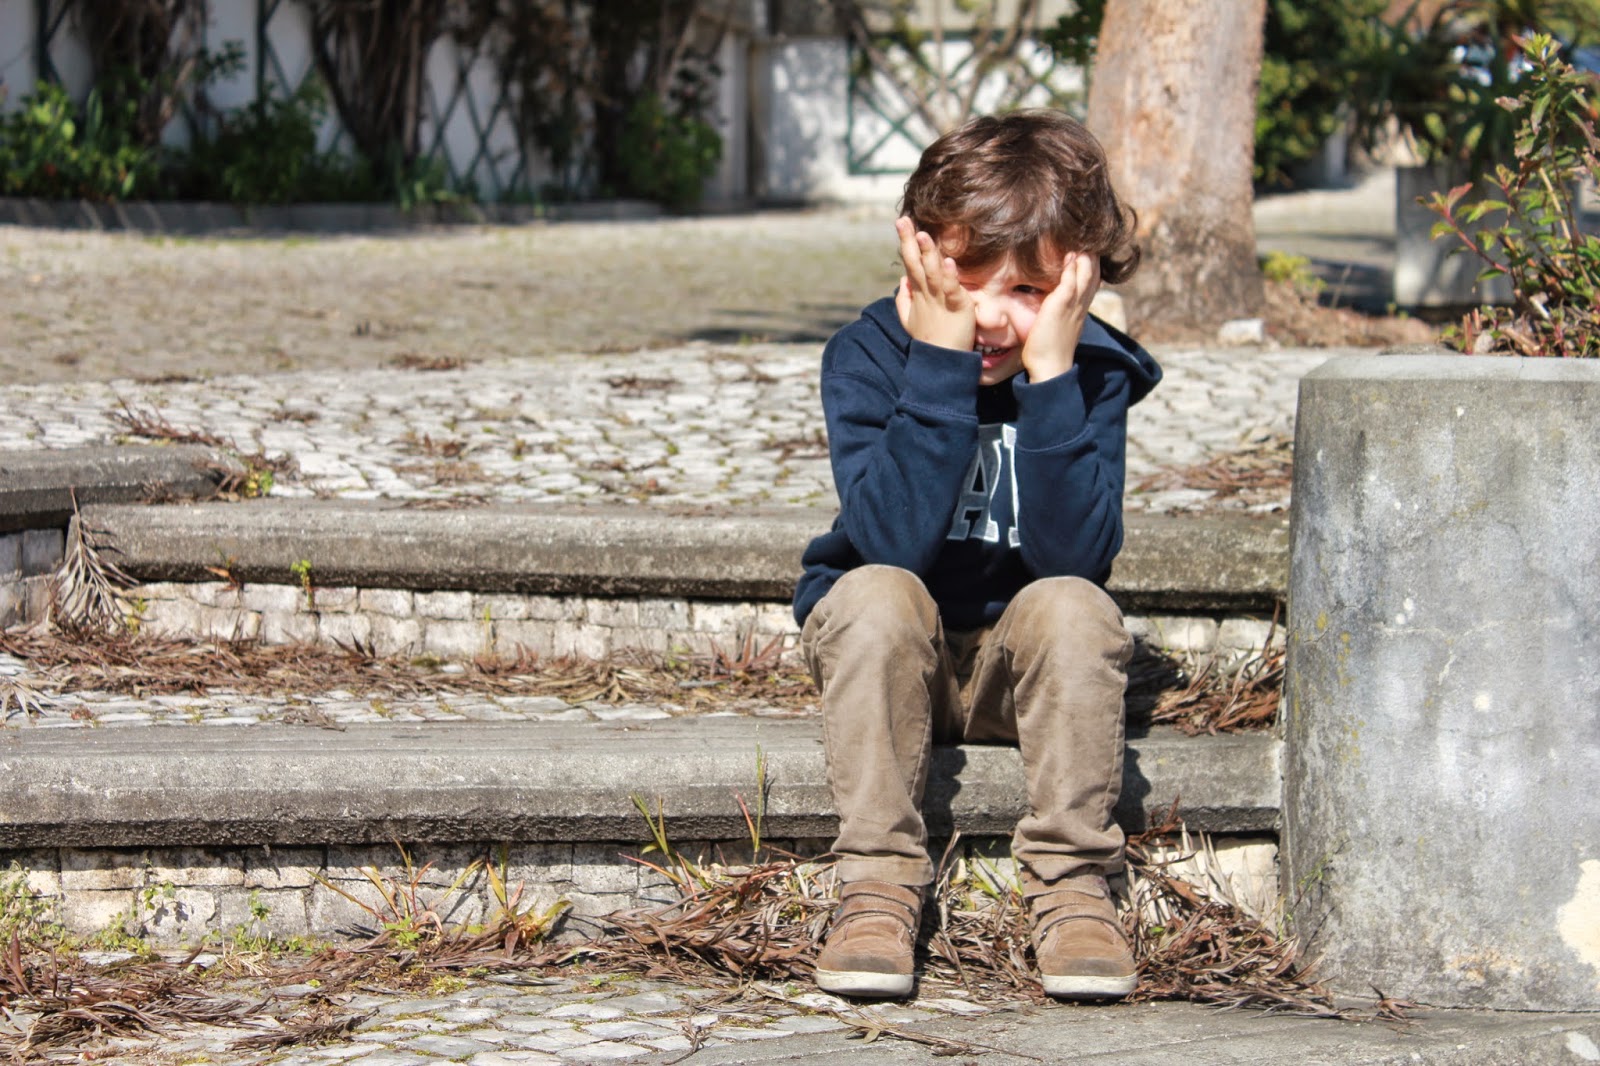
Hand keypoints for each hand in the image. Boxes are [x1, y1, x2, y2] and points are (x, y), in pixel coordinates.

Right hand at [892, 217, 974, 351]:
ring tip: (924, 235)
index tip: (902, 221)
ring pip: (932, 273)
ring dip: (928, 254)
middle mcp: (926, 293)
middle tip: (903, 221)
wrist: (941, 362)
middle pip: (916, 263)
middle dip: (909, 242)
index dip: (906, 242)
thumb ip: (904, 299)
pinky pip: (952, 290)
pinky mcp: (958, 307)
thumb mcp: (910, 320)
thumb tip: (902, 281)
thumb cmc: (929, 340)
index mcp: (918, 293)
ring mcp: (940, 300)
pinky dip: (950, 276)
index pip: (910, 262)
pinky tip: (948, 262)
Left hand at [1020, 251, 1099, 382]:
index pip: (1092, 282)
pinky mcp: (1061, 305)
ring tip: (1083, 238)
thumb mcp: (1057, 327)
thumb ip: (1057, 312)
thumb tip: (1052, 305)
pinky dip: (1072, 266)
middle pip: (1094, 274)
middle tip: (1089, 237)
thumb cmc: (1048, 351)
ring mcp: (1073, 305)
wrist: (1049, 368)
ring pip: (1087, 274)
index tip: (1088, 250)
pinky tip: (1071, 253)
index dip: (1092, 265)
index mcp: (1080, 310)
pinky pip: (1071, 280)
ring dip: (1085, 255)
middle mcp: (1081, 306)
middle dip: (1092, 255)